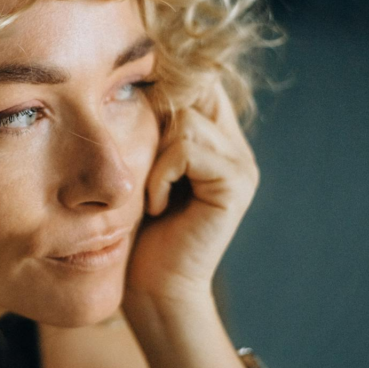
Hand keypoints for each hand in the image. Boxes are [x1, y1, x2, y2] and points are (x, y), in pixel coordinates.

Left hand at [124, 78, 259, 315]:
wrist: (151, 289)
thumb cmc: (135, 231)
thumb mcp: (138, 167)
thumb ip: (150, 128)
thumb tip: (132, 78)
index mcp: (214, 138)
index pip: (196, 81)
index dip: (163, 84)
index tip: (129, 104)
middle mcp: (234, 146)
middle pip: (194, 90)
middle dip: (156, 117)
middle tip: (138, 160)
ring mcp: (239, 164)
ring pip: (186, 119)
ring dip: (154, 155)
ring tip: (149, 193)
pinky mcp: (235, 184)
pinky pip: (187, 149)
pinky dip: (160, 174)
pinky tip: (156, 205)